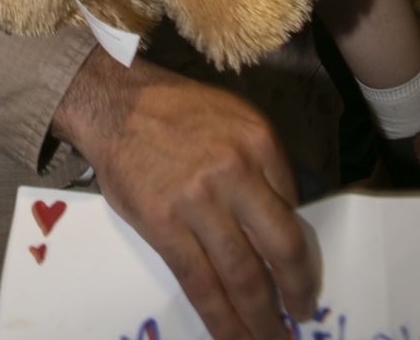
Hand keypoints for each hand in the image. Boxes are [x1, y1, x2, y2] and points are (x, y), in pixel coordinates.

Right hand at [52, 52, 319, 339]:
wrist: (116, 104)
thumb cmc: (176, 112)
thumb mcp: (233, 118)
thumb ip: (259, 165)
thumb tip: (276, 221)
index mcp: (258, 141)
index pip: (294, 208)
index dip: (299, 248)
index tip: (301, 273)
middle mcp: (235, 170)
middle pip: (281, 247)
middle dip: (297, 291)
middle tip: (302, 315)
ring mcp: (198, 200)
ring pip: (242, 275)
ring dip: (262, 317)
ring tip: (271, 338)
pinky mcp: (164, 224)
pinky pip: (199, 283)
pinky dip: (220, 318)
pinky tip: (231, 335)